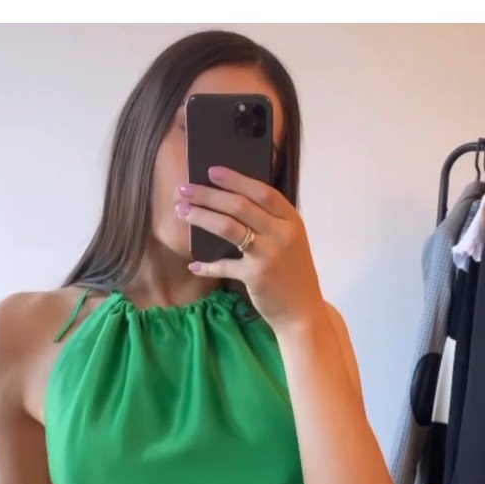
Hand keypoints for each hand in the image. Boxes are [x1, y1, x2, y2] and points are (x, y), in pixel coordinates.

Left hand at [176, 166, 327, 333]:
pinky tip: (194, 264)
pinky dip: (207, 265)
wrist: (302, 312)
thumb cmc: (292, 274)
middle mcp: (281, 234)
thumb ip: (270, 223)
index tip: (211, 171)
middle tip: (184, 189)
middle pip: (239, 205)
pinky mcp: (256, 276)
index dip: (235, 179)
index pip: (261, 191)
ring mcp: (269, 254)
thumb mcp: (290, 242)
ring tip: (182, 210)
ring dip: (201, 216)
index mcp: (291, 221)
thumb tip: (231, 202)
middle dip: (208, 194)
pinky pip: (224, 265)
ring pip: (227, 227)